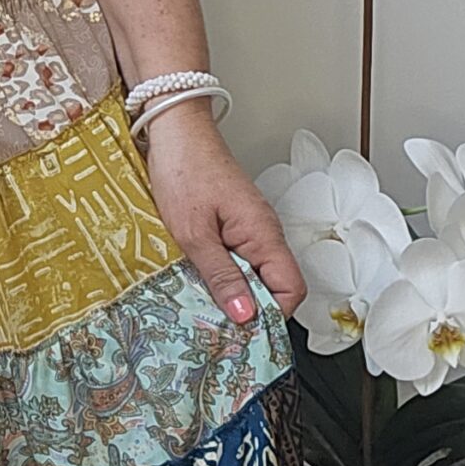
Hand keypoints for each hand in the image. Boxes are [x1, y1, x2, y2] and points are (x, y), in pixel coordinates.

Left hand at [138, 102, 305, 327]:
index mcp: (264, 234)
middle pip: (273, 286)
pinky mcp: (233, 221)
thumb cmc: (183, 172)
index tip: (243, 335)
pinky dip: (222, 272)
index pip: (291, 290)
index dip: (271, 317)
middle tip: (215, 328)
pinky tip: (197, 279)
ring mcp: (249, 226)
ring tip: (202, 306)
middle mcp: (264, 231)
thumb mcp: (194, 234)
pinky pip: (238, 257)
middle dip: (249, 310)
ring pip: (254, 273)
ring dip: (232, 291)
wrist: (173, 130)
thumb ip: (221, 276)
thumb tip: (246, 316)